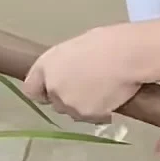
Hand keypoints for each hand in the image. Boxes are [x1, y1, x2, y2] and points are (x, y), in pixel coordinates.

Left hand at [23, 26, 142, 122]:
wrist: (128, 56)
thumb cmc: (109, 42)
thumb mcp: (78, 47)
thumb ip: (67, 64)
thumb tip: (73, 72)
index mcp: (47, 65)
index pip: (31, 90)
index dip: (44, 92)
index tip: (57, 90)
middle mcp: (53, 87)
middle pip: (56, 102)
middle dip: (69, 98)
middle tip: (90, 88)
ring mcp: (69, 103)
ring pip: (74, 112)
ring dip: (85, 106)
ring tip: (105, 92)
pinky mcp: (87, 114)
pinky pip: (93, 118)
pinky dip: (102, 112)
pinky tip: (114, 99)